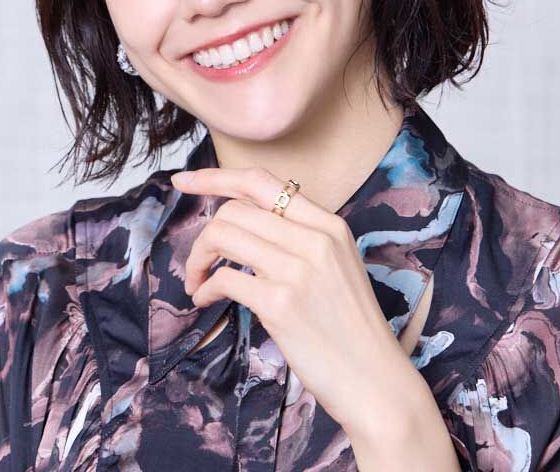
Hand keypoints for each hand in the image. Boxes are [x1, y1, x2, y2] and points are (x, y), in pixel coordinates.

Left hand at [169, 165, 418, 435]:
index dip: (214, 177)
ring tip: (199, 283)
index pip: (261, 181)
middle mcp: (316, 239)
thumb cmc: (350, 328)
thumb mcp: (337, 265)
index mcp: (329, 225)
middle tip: (199, 264)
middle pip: (234, 210)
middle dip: (204, 236)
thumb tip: (246, 223)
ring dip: (198, 260)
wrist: (376, 381)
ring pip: (222, 235)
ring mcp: (298, 270)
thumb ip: (300, 238)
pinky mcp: (281, 303)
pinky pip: (223, 279)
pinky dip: (205, 289)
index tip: (184, 182)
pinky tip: (205, 302)